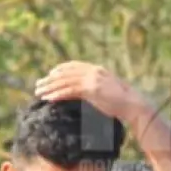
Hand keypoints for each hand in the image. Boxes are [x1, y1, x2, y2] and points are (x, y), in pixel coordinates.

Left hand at [33, 61, 152, 126]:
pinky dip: (58, 94)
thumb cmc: (120, 100)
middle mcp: (94, 71)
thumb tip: (81, 90)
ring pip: (65, 82)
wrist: (132, 104)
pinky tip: (49, 99)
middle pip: (66, 73)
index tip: (50, 74)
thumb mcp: (105, 89)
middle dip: (50, 79)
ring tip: (39, 93)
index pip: (74, 65)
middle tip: (38, 85)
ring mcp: (93, 80)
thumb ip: (93, 85)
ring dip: (50, 88)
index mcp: (97, 69)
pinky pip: (70, 91)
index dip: (60, 69)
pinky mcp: (91, 90)